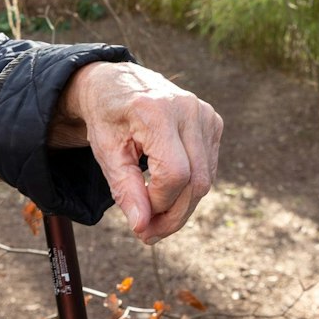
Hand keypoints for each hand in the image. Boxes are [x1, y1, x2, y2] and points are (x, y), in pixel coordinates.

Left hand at [50, 62, 222, 243]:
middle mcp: (188, 109)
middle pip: (197, 181)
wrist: (117, 83)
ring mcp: (205, 113)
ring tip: (155, 218)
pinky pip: (208, 168)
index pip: (174, 174)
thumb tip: (142, 227)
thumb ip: (125, 189)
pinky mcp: (213, 121)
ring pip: (206, 179)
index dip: (159, 204)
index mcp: (156, 111)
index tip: (139, 218)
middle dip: (174, 215)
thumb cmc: (107, 118)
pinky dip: (189, 188)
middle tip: (148, 234)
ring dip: (182, 207)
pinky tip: (166, 192)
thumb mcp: (105, 152)